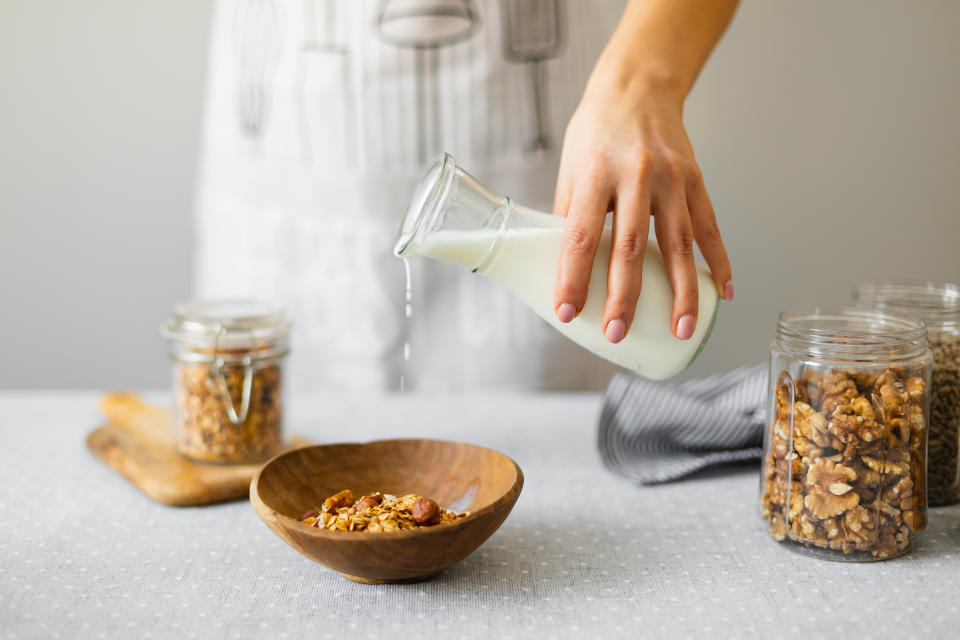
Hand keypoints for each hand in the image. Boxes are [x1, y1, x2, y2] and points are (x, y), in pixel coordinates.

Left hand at [552, 85, 732, 342]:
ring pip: (679, 244)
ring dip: (682, 292)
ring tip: (680, 330)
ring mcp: (672, 178)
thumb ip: (570, 217)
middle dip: (625, 296)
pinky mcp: (697, 180)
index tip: (566, 312)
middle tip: (617, 334)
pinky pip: (711, 228)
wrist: (638, 87)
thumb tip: (563, 272)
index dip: (573, 277)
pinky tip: (724, 293)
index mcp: (596, 172)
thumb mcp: (571, 168)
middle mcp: (637, 174)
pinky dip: (720, 262)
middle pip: (631, 246)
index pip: (581, 234)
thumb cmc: (595, 132)